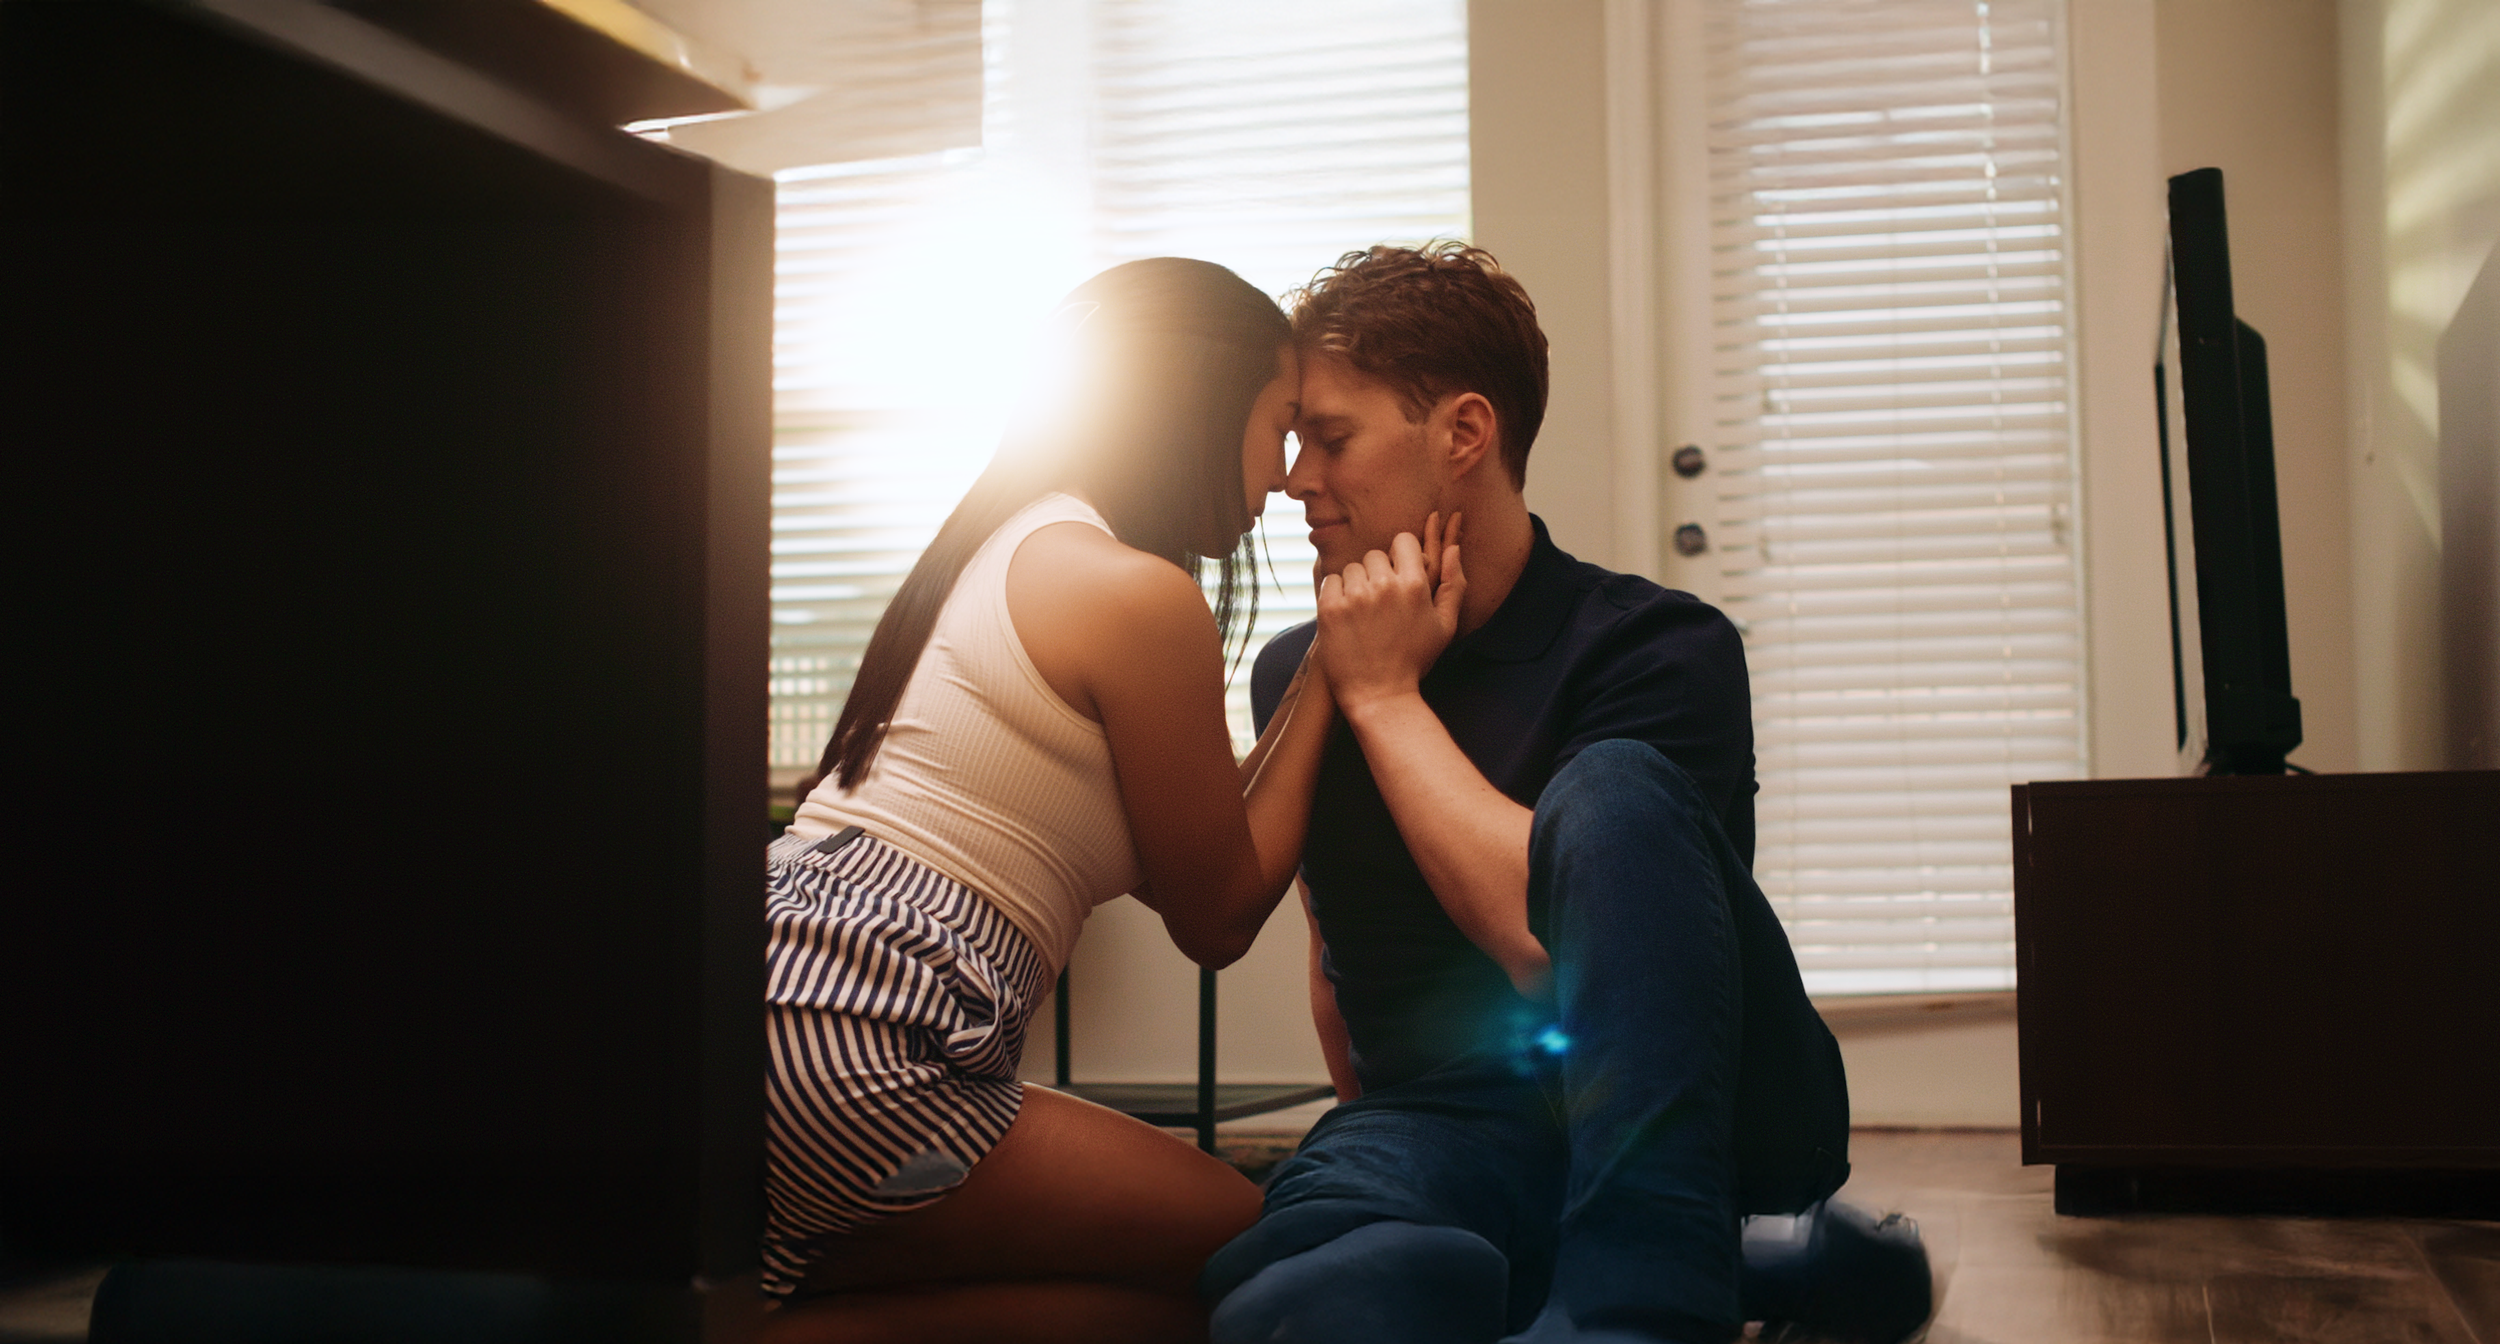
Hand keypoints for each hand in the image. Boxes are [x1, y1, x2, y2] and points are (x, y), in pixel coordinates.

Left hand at [1316, 511, 1466, 713]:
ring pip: (1353, 568)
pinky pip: (1331, 581)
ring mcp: (1355, 597)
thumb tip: (1454, 548)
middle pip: (1375, 554)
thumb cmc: (1415, 660)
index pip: (1403, 541)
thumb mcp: (1445, 625)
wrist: (1379, 695)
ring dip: (1356, 584)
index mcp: (1415, 585)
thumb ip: (1454, 584)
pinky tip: (1346, 615)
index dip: (1400, 556)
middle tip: (1380, 601)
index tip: (1398, 575)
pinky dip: (1336, 593)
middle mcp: (1385, 586)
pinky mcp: (1330, 609)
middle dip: (1377, 572)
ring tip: (1363, 612)